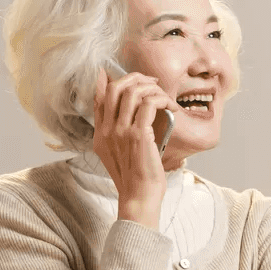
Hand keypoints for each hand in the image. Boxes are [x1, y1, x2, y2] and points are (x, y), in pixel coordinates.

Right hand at [92, 66, 172, 228]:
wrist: (139, 197)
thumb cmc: (136, 177)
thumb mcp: (120, 154)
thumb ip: (121, 133)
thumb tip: (135, 113)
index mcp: (101, 134)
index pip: (100, 97)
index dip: (107, 79)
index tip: (119, 72)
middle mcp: (107, 130)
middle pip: (116, 87)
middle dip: (136, 78)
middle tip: (152, 82)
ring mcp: (121, 131)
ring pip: (133, 91)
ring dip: (153, 88)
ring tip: (165, 97)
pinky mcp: (138, 135)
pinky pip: (149, 104)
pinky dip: (162, 99)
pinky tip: (170, 107)